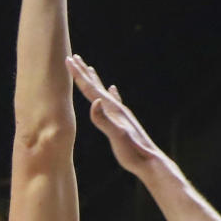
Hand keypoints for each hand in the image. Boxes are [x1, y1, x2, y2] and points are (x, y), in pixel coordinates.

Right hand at [67, 55, 164, 174]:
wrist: (152, 162)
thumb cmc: (133, 152)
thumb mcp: (116, 137)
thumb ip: (104, 120)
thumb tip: (95, 102)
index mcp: (112, 110)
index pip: (91, 89)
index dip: (78, 75)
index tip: (68, 60)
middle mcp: (117, 108)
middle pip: (96, 86)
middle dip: (84, 72)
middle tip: (74, 57)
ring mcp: (122, 114)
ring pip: (105, 92)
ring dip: (95, 80)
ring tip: (90, 68)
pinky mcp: (126, 120)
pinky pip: (116, 101)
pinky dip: (112, 93)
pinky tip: (114, 89)